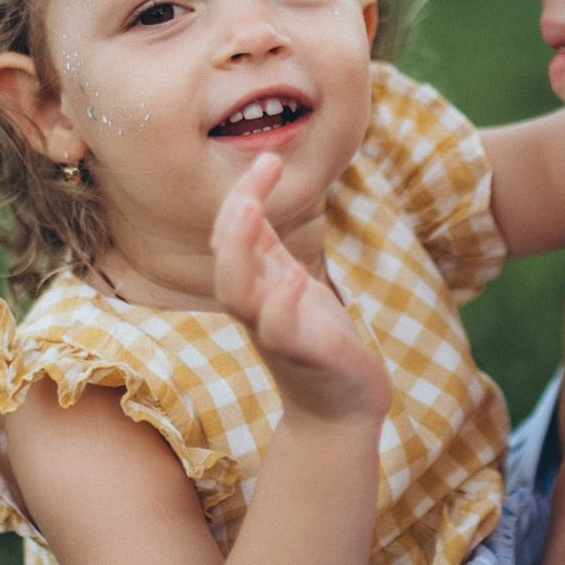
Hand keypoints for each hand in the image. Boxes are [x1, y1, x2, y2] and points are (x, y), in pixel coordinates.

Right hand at [211, 155, 391, 425]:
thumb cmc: (316, 340)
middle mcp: (256, 308)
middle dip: (231, 222)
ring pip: (238, 295)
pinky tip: (295, 276)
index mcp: (255, 285)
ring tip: (251, 211)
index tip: (269, 158)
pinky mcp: (304, 357)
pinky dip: (281, 302)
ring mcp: (275, 334)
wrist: (341, 406)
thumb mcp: (289, 281)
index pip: (232, 234)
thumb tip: (250, 193)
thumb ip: (267, 245)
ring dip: (239, 253)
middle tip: (254, 176)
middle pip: (224, 263)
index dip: (243, 193)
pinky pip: (280, 330)